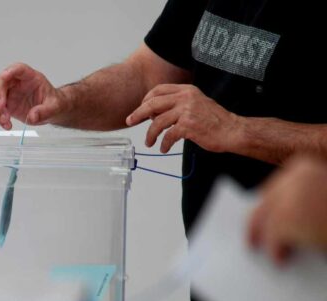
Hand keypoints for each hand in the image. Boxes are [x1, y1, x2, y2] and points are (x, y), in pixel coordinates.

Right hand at [0, 63, 66, 129]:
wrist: (52, 111)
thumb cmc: (53, 102)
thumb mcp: (54, 107)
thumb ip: (44, 111)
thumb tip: (33, 116)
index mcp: (29, 76)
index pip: (18, 69)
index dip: (9, 71)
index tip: (4, 77)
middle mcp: (17, 83)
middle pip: (1, 81)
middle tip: (0, 107)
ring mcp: (10, 93)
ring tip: (5, 120)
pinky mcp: (7, 104)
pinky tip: (6, 124)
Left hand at [126, 84, 240, 152]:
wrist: (233, 131)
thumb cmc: (215, 121)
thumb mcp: (196, 104)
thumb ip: (177, 105)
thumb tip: (155, 113)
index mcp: (187, 90)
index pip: (158, 90)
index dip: (145, 100)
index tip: (139, 110)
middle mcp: (185, 97)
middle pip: (152, 103)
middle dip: (138, 114)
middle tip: (130, 121)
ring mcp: (187, 111)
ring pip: (157, 122)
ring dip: (150, 134)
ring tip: (149, 142)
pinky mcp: (188, 126)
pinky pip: (168, 135)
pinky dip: (164, 144)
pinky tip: (164, 148)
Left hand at [248, 156, 326, 264]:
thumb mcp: (321, 198)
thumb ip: (309, 201)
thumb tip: (288, 220)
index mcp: (304, 167)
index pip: (274, 187)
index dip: (267, 204)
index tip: (261, 215)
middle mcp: (293, 177)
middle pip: (263, 202)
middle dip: (258, 220)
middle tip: (253, 237)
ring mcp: (289, 198)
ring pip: (263, 221)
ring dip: (261, 237)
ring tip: (259, 249)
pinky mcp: (287, 221)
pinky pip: (272, 241)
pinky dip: (276, 253)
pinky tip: (280, 262)